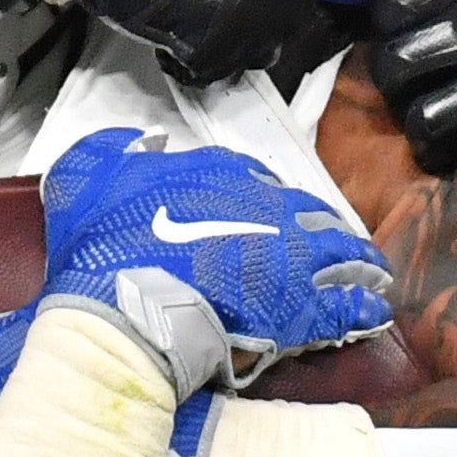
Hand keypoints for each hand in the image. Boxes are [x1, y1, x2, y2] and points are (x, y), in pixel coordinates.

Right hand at [37, 128, 394, 392]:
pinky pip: (343, 306)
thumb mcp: (86, 178)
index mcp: (215, 173)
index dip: (266, 201)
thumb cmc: (106, 249)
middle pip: (307, 214)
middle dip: (323, 230)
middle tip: (336, 247)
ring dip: (356, 265)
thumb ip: (113, 152)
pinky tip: (369, 314)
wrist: (130, 311)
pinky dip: (359, 309)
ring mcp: (290, 256)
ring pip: (338, 254)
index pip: (255, 180)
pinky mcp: (303, 308)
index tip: (272, 217)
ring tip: (369, 279)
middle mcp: (264, 205)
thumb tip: (141, 142)